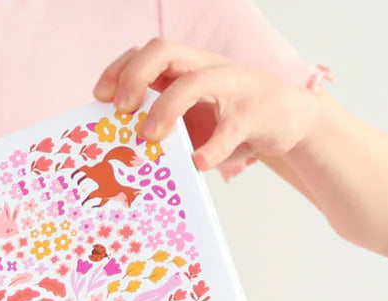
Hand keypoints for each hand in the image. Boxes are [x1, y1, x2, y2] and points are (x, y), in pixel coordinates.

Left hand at [93, 37, 319, 172]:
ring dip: (167, 107)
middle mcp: (207, 67)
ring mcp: (233, 86)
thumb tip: (116, 151)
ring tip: (149, 138)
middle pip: (164, 50)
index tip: (100, 98)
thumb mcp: (191, 119)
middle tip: (122, 111)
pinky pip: (231, 128)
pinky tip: (197, 162)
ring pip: (196, 80)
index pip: (146, 52)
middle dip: (135, 76)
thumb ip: (161, 123)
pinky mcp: (255, 111)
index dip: (119, 70)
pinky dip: (213, 147)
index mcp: (187, 68)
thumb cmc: (230, 121)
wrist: (288, 122)